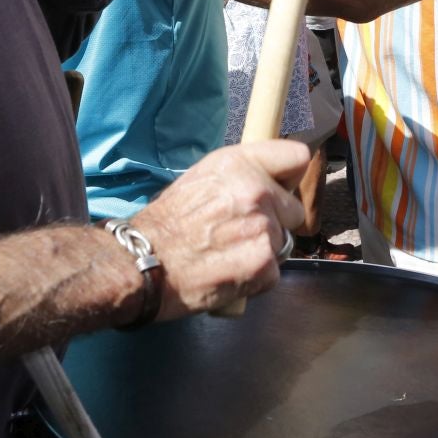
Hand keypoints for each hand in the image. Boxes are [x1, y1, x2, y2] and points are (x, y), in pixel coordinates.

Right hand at [129, 139, 309, 318]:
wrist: (141, 262)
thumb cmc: (166, 223)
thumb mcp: (201, 179)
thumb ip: (240, 176)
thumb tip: (270, 182)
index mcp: (240, 164)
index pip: (297, 157)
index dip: (289, 178)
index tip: (279, 189)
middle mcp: (257, 190)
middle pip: (294, 210)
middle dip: (275, 223)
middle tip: (240, 233)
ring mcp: (263, 228)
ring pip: (283, 243)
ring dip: (262, 252)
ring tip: (227, 255)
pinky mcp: (263, 263)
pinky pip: (274, 273)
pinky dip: (255, 279)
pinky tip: (228, 273)